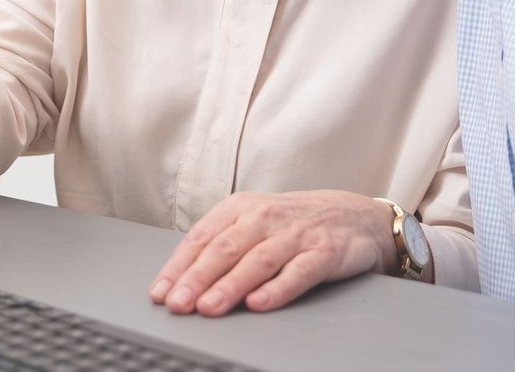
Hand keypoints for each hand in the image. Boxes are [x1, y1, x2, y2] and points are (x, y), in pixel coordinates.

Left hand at [149, 190, 395, 315]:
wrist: (354, 214)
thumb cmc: (293, 222)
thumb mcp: (254, 223)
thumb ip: (222, 246)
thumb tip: (181, 279)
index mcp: (241, 208)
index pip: (202, 237)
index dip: (178, 266)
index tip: (160, 292)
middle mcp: (265, 217)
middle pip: (224, 249)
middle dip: (196, 279)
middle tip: (177, 303)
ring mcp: (295, 234)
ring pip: (257, 261)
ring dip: (230, 286)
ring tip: (209, 307)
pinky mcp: (324, 252)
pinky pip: (298, 273)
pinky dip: (277, 289)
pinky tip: (259, 304)